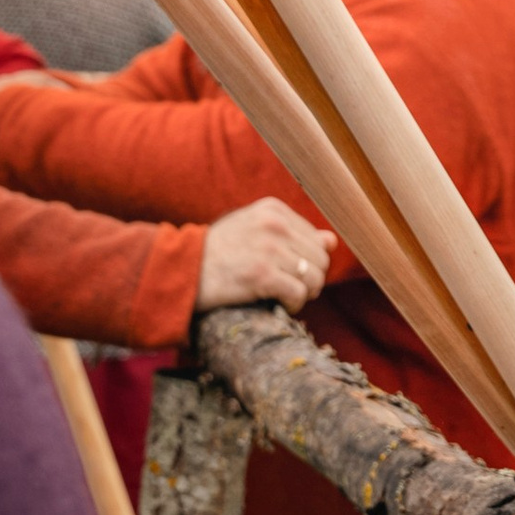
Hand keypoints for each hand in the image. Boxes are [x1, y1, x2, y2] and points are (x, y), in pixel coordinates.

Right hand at [196, 199, 333, 314]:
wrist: (182, 270)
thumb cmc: (219, 252)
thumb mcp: (254, 231)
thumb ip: (293, 233)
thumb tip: (332, 240)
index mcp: (273, 210)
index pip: (316, 239)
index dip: (308, 261)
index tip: (289, 272)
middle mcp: (273, 224)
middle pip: (321, 259)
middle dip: (310, 278)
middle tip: (291, 288)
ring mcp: (268, 249)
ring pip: (315, 277)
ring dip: (304, 293)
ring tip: (285, 296)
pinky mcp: (261, 275)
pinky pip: (299, 293)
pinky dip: (294, 304)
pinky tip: (280, 304)